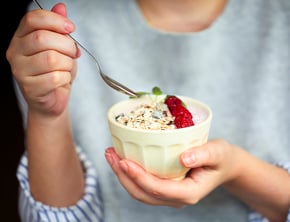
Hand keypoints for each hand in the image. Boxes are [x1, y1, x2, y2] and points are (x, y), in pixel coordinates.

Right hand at [6, 3, 79, 116]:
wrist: (53, 98)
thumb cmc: (56, 71)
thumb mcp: (60, 47)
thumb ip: (59, 28)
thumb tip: (61, 7)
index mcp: (21, 37)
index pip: (32, 19)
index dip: (55, 20)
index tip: (70, 27)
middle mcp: (15, 52)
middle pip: (42, 38)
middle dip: (66, 45)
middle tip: (73, 52)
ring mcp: (20, 71)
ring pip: (51, 58)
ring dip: (67, 63)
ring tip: (66, 67)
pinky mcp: (29, 87)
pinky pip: (55, 77)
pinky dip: (66, 77)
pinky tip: (62, 79)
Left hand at [105, 139, 238, 207]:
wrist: (223, 165)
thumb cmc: (221, 157)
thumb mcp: (218, 152)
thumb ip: (204, 155)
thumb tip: (184, 158)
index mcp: (189, 193)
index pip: (159, 189)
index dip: (139, 177)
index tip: (124, 161)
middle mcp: (177, 198)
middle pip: (143, 193)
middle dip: (123, 176)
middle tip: (110, 154)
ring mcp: (169, 195)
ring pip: (139, 191)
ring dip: (122, 175)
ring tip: (111, 155)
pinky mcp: (165, 187)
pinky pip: (143, 185)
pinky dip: (130, 173)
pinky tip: (122, 158)